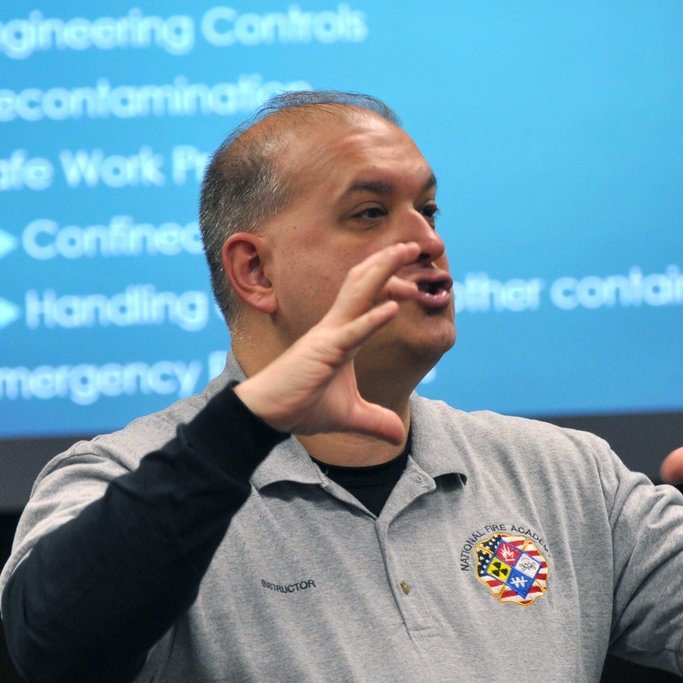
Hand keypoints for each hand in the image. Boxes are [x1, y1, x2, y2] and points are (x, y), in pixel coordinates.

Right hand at [235, 243, 420, 445]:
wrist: (267, 415)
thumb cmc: (301, 407)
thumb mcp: (349, 417)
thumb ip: (375, 422)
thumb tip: (398, 437)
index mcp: (343, 336)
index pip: (369, 300)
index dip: (390, 284)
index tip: (414, 280)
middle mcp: (335, 328)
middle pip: (364, 284)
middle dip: (388, 262)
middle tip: (413, 245)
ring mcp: (328, 337)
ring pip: (359, 294)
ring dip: (384, 272)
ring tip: (406, 253)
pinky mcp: (323, 353)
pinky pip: (352, 333)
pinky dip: (372, 320)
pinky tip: (393, 309)